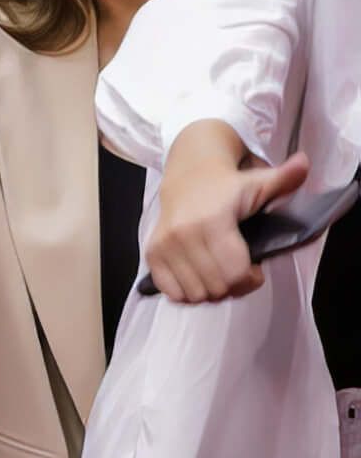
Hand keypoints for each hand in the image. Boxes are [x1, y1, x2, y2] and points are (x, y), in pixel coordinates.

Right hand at [147, 150, 310, 303]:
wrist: (187, 177)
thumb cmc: (227, 186)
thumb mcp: (259, 181)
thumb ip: (285, 177)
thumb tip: (304, 162)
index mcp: (212, 220)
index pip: (235, 272)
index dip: (251, 279)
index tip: (255, 270)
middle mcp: (183, 234)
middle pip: (217, 287)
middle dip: (234, 286)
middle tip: (239, 272)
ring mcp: (164, 246)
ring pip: (195, 294)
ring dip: (212, 291)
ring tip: (220, 274)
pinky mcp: (152, 254)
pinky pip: (172, 292)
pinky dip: (188, 292)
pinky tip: (199, 277)